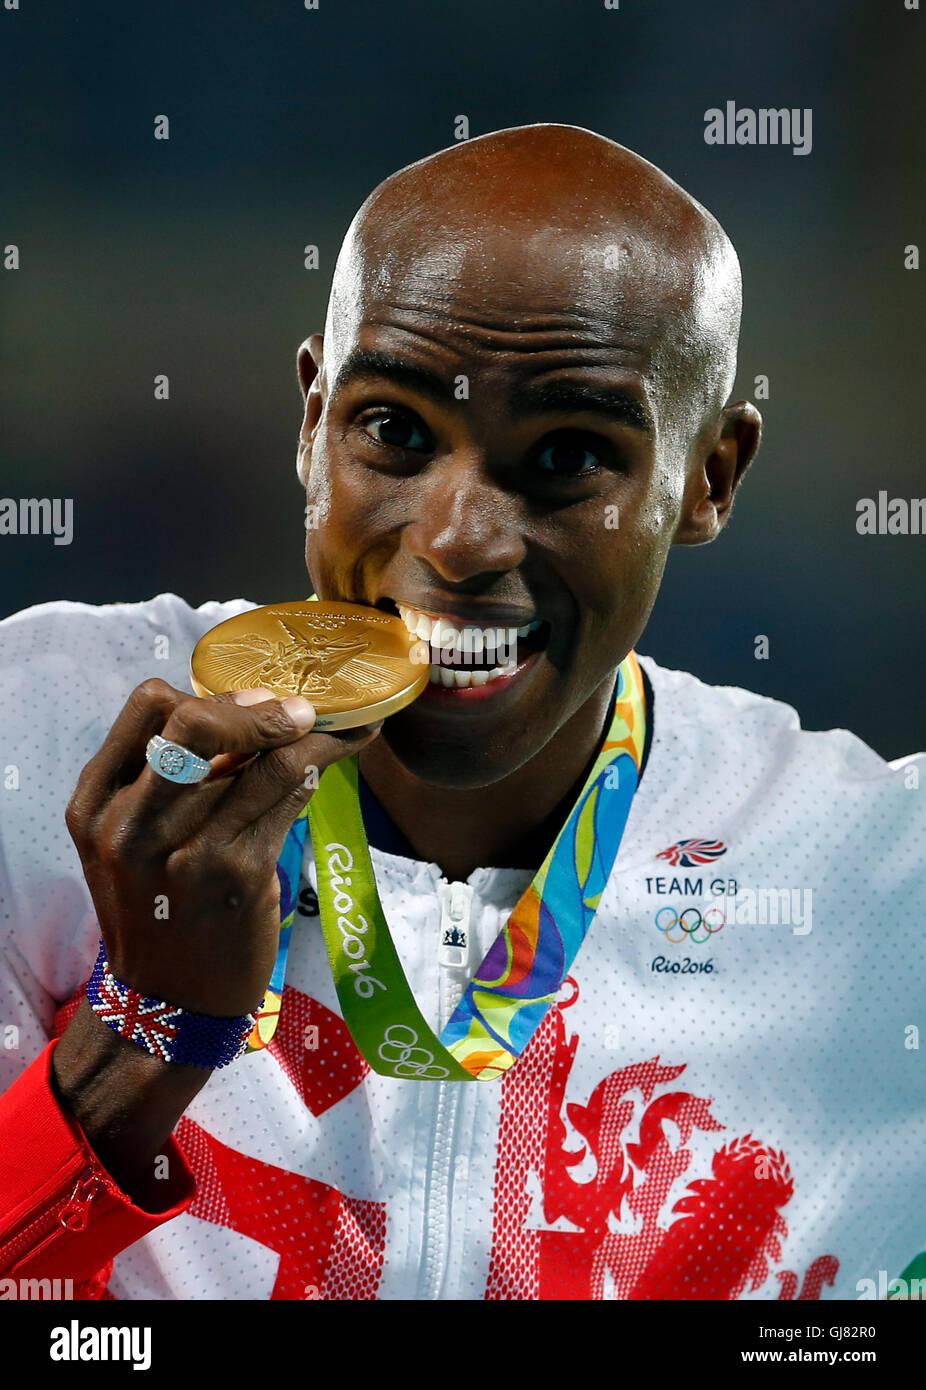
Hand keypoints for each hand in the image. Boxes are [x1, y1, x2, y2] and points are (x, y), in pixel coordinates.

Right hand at [65, 680, 379, 1017]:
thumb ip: (167, 781)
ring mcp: (185, 849)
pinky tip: (340, 759)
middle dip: (258, 706)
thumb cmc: (159, 909)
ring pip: (264, 758)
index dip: (210, 693)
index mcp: (96, 803)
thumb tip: (250, 712)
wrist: (168, 1005)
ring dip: (316, 734)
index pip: (149, 706)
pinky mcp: (238, 873)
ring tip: (347, 727)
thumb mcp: (134, 842)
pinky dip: (323, 767)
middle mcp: (132, 823)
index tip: (254, 699)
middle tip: (301, 709)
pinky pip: (290, 795)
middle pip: (196, 721)